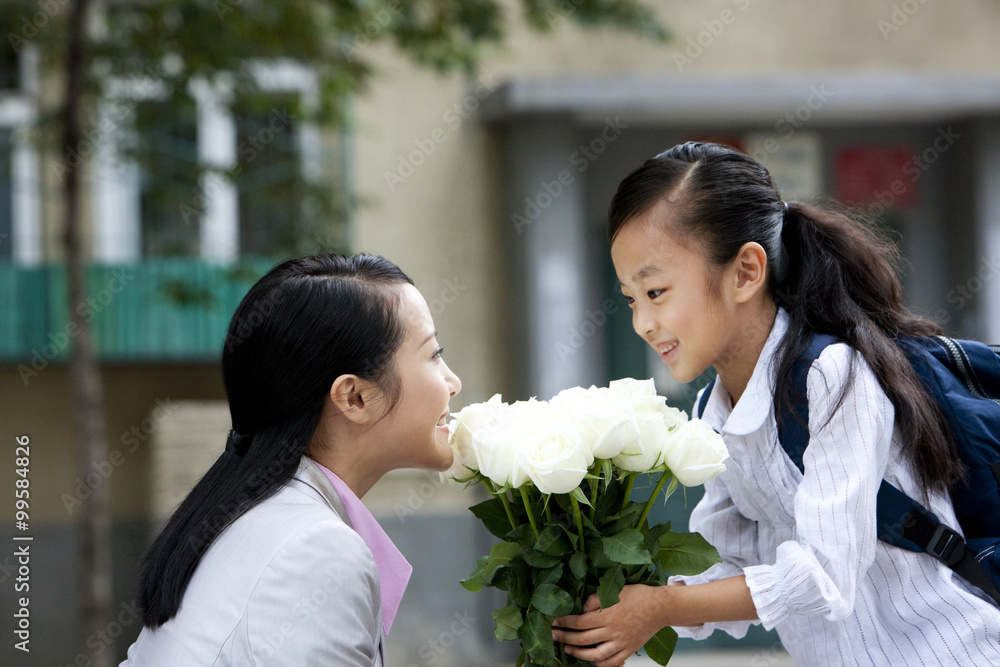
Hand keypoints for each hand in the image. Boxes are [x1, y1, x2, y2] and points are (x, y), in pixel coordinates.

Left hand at [551, 584, 669, 666]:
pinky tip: (592, 660)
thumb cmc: (638, 595)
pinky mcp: (629, 649)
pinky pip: (612, 662)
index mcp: (607, 615)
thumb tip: (582, 609)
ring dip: (578, 654)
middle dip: (565, 638)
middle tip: (554, 636)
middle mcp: (613, 631)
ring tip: (568, 650)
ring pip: (595, 654)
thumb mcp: (614, 590)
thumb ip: (595, 599)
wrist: (660, 607)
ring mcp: (621, 643)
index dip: (564, 623)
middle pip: (583, 639)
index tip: (554, 622)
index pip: (579, 622)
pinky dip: (600, 664)